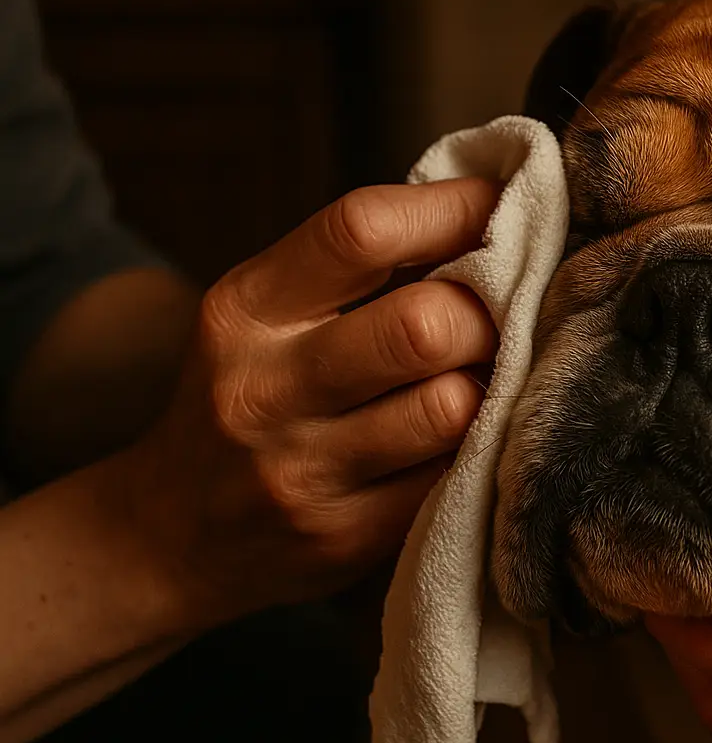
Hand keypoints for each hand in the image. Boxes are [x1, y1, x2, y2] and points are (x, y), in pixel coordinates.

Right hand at [125, 178, 498, 625]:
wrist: (173, 536)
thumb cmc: (253, 396)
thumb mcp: (269, 315)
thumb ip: (362, 267)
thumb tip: (494, 209)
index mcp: (246, 309)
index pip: (361, 232)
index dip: (453, 210)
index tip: (504, 204)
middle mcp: (265, 389)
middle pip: (423, 327)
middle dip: (489, 313)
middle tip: (507, 316)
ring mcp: (303, 471)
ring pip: (452, 408)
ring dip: (494, 385)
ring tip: (493, 376)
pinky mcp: (346, 538)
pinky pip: (454, 476)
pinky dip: (484, 447)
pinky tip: (475, 435)